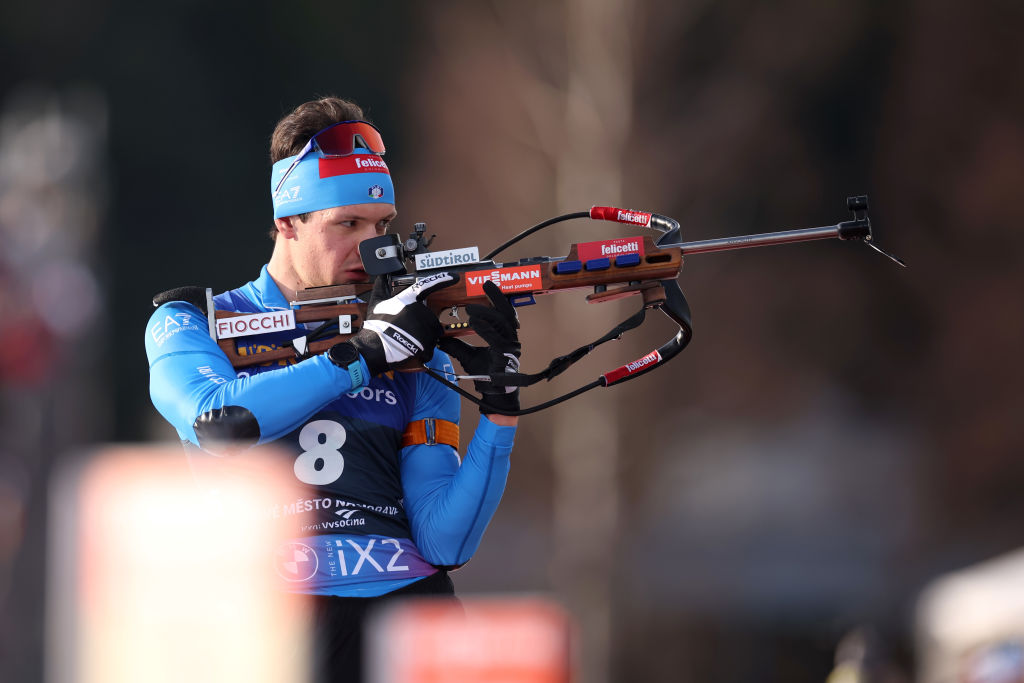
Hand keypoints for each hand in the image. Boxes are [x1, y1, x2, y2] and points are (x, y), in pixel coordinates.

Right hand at [348, 272, 458, 374]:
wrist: (374, 348)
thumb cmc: (375, 326)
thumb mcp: (376, 303)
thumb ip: (381, 288)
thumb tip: (380, 276)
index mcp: (409, 300)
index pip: (428, 286)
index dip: (442, 279)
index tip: (454, 276)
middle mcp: (420, 311)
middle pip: (429, 316)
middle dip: (421, 324)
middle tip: (406, 330)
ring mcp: (425, 328)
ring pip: (431, 332)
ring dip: (423, 337)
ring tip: (407, 339)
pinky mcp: (427, 343)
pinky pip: (430, 347)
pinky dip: (422, 351)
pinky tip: (410, 349)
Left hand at [438, 280, 520, 413]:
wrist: (494, 394)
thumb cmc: (486, 376)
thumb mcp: (467, 356)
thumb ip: (457, 345)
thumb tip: (441, 338)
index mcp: (503, 336)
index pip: (501, 313)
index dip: (495, 299)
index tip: (486, 287)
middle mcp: (510, 339)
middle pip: (507, 313)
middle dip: (497, 297)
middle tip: (486, 285)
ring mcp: (509, 347)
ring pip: (501, 323)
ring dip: (486, 313)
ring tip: (470, 308)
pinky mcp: (505, 355)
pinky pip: (496, 338)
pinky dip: (485, 329)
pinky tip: (474, 323)